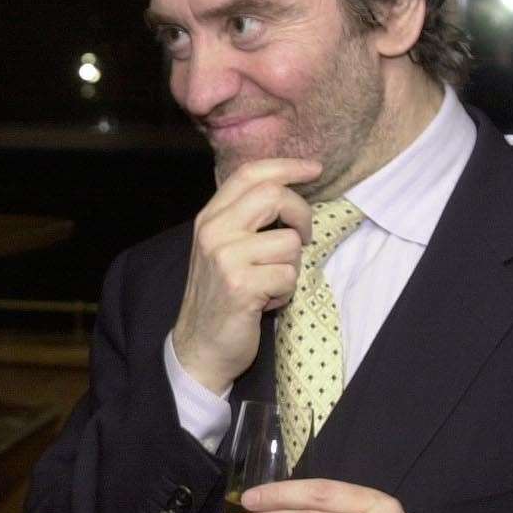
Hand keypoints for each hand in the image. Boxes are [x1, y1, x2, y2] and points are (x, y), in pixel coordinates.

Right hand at [172, 158, 320, 394]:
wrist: (199, 346)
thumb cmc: (220, 298)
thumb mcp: (222, 249)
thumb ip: (244, 219)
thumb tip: (288, 191)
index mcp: (210, 218)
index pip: (250, 174)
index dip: (286, 166)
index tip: (313, 169)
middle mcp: (214, 232)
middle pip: (274, 196)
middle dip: (301, 215)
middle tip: (304, 236)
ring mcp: (225, 258)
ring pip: (290, 242)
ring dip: (291, 267)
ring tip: (271, 283)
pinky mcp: (240, 285)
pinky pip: (288, 275)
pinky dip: (285, 292)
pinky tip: (266, 302)